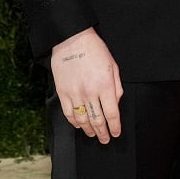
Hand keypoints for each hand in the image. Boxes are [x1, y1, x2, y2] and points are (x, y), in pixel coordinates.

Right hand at [51, 28, 123, 143]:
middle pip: (98, 120)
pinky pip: (69, 113)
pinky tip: (78, 125)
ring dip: (89, 130)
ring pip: (83, 120)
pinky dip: (74, 122)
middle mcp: (90, 92)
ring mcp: (75, 94)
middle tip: (105, 139)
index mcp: (105, 85)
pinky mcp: (63, 92)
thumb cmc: (94, 50)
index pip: (112, 114)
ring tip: (93, 134)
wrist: (72, 40)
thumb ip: (117, 87)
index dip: (115, 127)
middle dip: (103, 133)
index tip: (116, 133)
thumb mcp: (113, 66)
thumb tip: (116, 103)